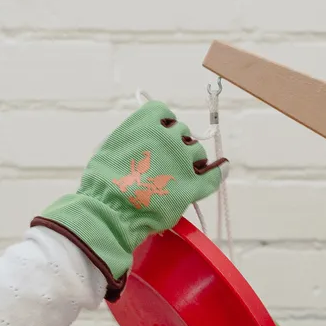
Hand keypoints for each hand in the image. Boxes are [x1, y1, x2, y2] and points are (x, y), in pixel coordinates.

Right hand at [31, 100, 227, 301]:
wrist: (110, 211)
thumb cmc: (103, 183)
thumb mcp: (111, 147)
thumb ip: (132, 138)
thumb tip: (143, 142)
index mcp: (146, 122)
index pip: (164, 114)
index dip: (163, 125)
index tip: (159, 136)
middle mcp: (169, 137)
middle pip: (182, 132)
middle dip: (175, 143)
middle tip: (165, 162)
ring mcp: (183, 161)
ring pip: (198, 151)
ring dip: (191, 159)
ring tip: (179, 174)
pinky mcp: (192, 186)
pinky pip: (214, 176)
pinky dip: (219, 170)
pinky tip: (222, 167)